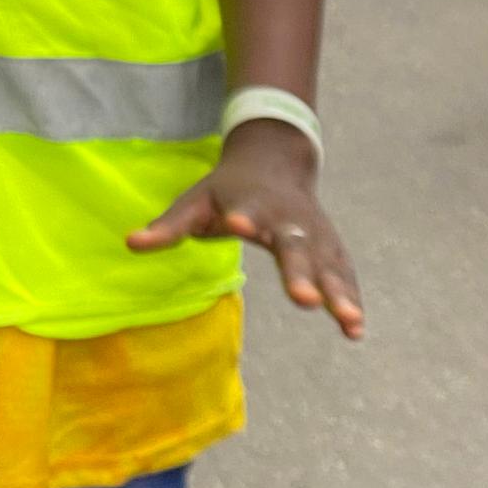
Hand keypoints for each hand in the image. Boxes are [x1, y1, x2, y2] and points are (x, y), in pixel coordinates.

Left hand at [126, 118, 363, 338]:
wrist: (274, 159)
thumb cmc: (227, 189)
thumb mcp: (194, 200)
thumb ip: (168, 226)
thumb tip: (131, 243)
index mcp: (250, 203)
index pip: (246, 211)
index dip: (244, 218)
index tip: (240, 226)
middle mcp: (287, 218)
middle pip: (296, 246)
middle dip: (301, 273)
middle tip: (305, 301)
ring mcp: (314, 233)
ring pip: (328, 263)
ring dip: (339, 293)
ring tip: (349, 322)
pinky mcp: (329, 246)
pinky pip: (343, 272)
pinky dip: (350, 296)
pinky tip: (356, 328)